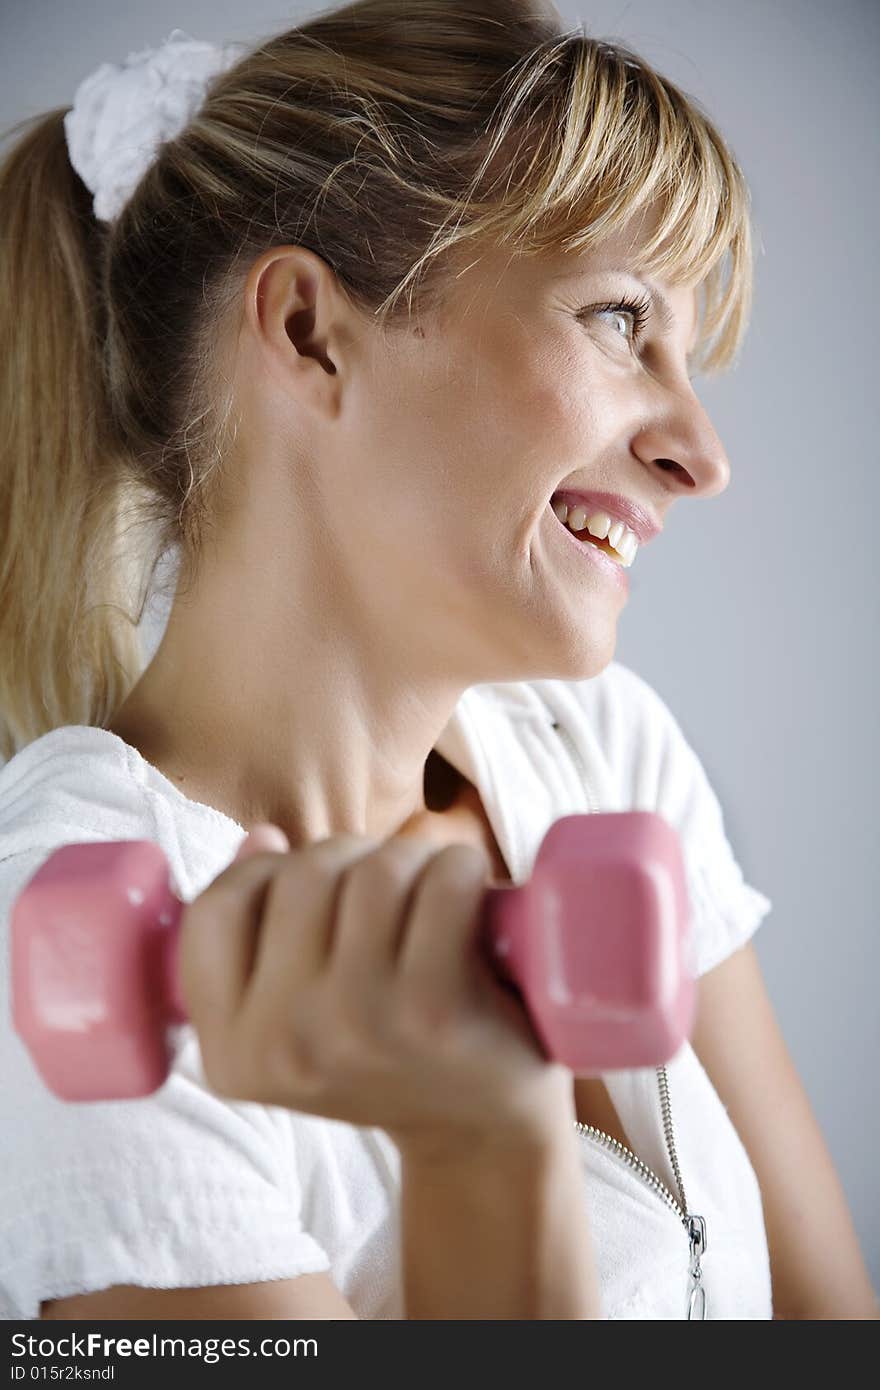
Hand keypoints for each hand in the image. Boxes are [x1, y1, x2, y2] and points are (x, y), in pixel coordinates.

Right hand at [177, 823, 572, 1149]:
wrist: (482, 1135)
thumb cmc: (389, 1054)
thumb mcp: (297, 1020)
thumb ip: (259, 935)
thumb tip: (262, 838)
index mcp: (233, 1055)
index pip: (213, 910)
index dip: (260, 874)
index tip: (308, 888)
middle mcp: (284, 1046)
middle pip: (302, 875)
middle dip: (351, 859)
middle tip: (387, 890)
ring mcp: (356, 1026)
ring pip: (373, 871)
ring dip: (412, 860)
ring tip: (430, 892)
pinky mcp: (433, 1010)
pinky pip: (443, 884)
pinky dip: (462, 867)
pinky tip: (470, 893)